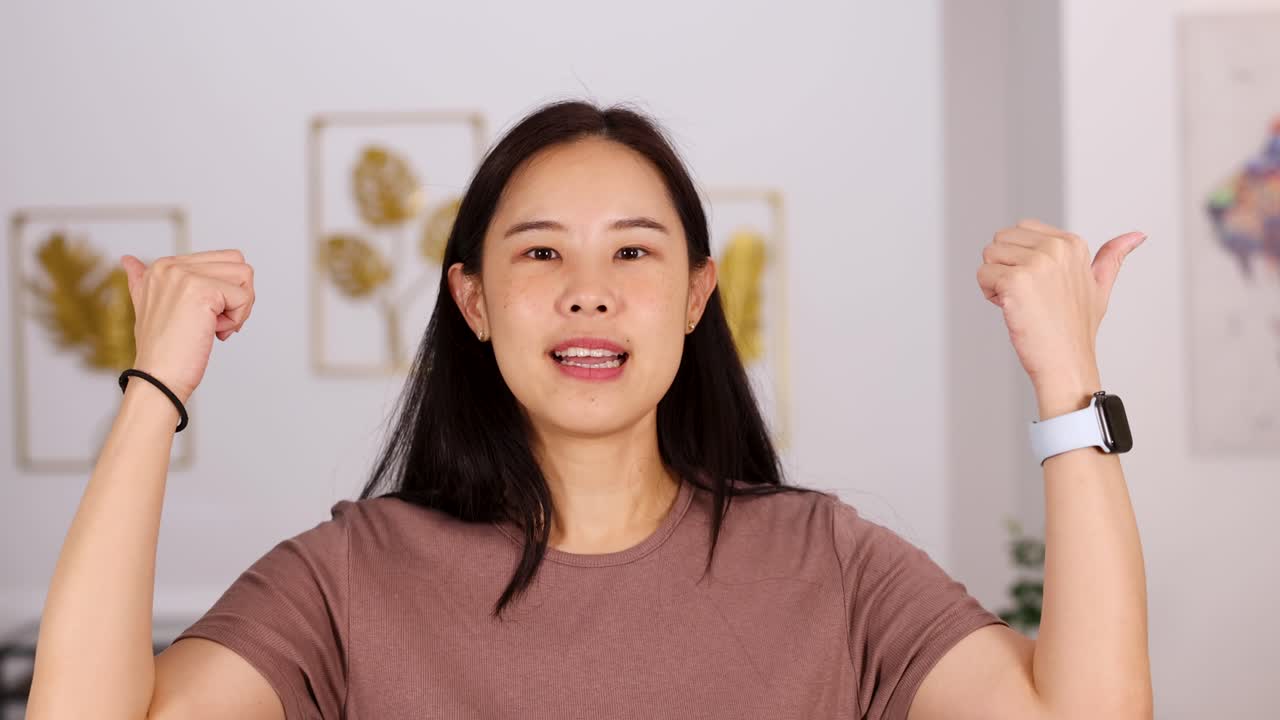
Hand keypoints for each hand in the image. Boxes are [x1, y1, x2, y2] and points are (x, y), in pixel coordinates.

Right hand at [120, 249, 254, 403]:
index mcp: (163, 265)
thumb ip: (142, 281)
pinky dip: (237, 320)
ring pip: (245, 276)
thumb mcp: (147, 307)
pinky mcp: (202, 290)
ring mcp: (185, 275)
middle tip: (217, 323)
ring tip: (214, 327)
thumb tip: (128, 260)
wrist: (157, 379)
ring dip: (239, 308)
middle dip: (239, 297)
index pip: (222, 260)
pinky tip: (214, 333)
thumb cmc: (161, 349)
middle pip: (238, 264)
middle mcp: (172, 265)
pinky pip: (244, 297)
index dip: (226, 292)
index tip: (205, 317)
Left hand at [976, 219, 1144, 404]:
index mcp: (1072, 243)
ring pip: (988, 255)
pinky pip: (982, 274)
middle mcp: (1056, 247)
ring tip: (1022, 303)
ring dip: (995, 281)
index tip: (1040, 286)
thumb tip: (1138, 235)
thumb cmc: (1076, 328)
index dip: (1020, 260)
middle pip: (1000, 240)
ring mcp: (1036, 263)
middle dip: (1004, 267)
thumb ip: (1112, 258)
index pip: (1019, 230)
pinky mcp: (1016, 280)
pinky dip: (990, 294)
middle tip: (1029, 296)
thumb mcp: (1100, 287)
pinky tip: (1013, 310)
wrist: (1066, 362)